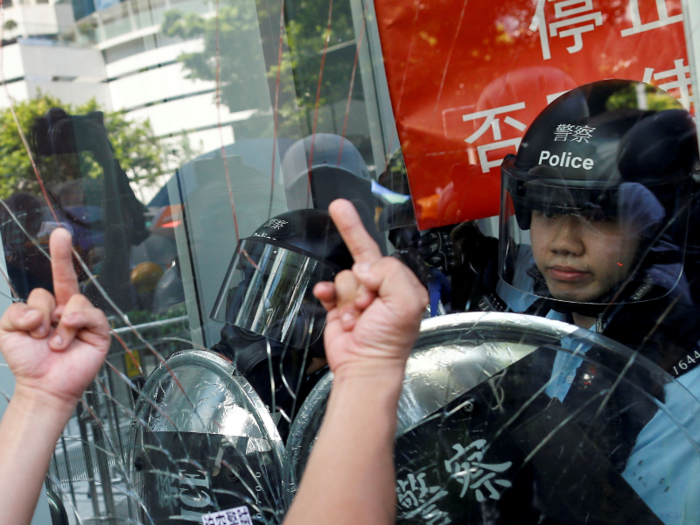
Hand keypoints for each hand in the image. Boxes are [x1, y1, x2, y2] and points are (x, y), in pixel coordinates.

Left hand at [0, 228, 110, 406]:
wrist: (43, 386)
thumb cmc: (28, 360)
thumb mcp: (7, 332)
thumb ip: (15, 312)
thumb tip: (42, 312)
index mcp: (50, 306)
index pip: (53, 279)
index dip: (59, 255)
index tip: (60, 233)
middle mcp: (69, 308)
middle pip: (65, 280)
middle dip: (58, 266)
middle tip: (52, 273)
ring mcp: (86, 318)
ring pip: (73, 300)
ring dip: (57, 324)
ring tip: (53, 344)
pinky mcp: (100, 331)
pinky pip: (90, 315)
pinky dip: (74, 325)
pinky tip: (65, 340)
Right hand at [313, 200, 427, 377]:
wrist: (364, 367)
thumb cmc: (389, 340)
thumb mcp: (406, 302)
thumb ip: (391, 274)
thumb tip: (363, 268)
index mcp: (400, 285)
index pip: (382, 257)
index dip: (368, 253)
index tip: (343, 213)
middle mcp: (380, 289)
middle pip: (361, 258)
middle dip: (355, 256)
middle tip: (338, 207)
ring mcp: (357, 298)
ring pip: (344, 276)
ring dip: (347, 296)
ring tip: (357, 317)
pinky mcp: (337, 307)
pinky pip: (328, 288)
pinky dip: (327, 293)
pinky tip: (329, 301)